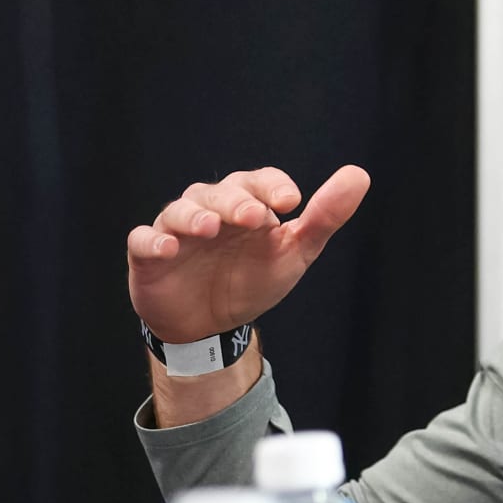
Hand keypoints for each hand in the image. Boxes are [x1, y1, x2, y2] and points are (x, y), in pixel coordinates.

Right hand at [127, 165, 369, 343]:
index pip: (259, 182)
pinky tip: (168, 249)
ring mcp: (178, 231)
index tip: (291, 202)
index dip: (272, 187)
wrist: (211, 326)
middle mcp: (211, 210)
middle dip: (236, 202)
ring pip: (181, 210)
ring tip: (210, 227)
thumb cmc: (251, 280)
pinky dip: (153, 241)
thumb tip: (359, 176)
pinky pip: (143, 240)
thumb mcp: (294, 253)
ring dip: (196, 216)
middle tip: (253, 218)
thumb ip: (324, 217)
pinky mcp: (149, 255)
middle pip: (219, 192)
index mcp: (247, 205)